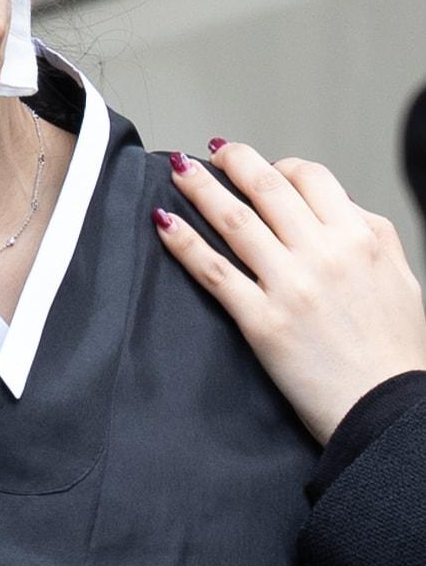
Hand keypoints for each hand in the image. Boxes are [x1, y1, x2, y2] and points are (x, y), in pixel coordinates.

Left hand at [152, 141, 425, 443]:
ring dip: (200, 188)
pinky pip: (214, 271)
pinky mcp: (262, 321)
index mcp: (360, 238)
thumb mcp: (402, 278)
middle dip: (234, 162)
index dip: (281, 165)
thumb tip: (339, 204)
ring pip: (234, 220)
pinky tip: (164, 222)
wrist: (389, 413)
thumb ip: (372, 233)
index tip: (263, 167)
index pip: (311, 177)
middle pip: (266, 188)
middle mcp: (323, 254)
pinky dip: (184, 242)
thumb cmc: (397, 353)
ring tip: (178, 169)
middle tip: (214, 152)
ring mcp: (290, 286)